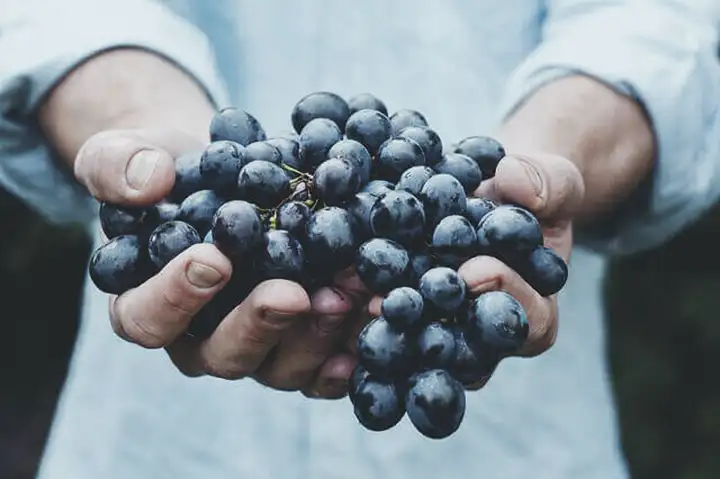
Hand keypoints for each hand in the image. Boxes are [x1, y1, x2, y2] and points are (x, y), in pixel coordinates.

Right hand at [75, 128, 367, 397]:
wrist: (223, 175)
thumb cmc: (167, 171)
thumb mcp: (125, 154)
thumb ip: (118, 166)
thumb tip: (148, 181)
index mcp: (145, 304)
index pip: (147, 318)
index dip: (176, 297)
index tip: (213, 259)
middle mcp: (200, 338)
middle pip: (222, 354)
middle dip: (260, 325)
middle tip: (292, 293)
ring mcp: (255, 346)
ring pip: (280, 365)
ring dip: (317, 335)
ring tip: (349, 293)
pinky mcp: (299, 343)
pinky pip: (323, 365)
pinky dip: (350, 349)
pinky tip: (373, 322)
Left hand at [362, 152, 583, 387]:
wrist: (491, 191)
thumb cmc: (530, 192)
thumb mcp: (553, 179)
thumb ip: (547, 184)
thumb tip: (516, 182)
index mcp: (533, 312)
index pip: (527, 322)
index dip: (504, 297)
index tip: (475, 269)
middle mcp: (483, 336)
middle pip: (460, 349)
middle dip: (426, 324)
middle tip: (391, 302)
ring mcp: (440, 330)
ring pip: (413, 343)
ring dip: (379, 325)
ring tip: (349, 297)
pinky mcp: (403, 315)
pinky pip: (381, 321)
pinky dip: (354, 306)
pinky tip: (327, 287)